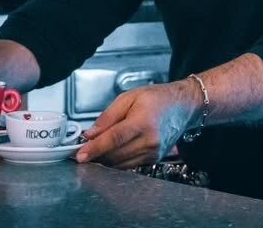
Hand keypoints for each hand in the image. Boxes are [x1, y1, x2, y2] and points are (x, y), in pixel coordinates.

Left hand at [76, 80, 201, 169]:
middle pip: (115, 154)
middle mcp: (150, 141)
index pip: (114, 139)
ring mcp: (153, 153)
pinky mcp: (154, 159)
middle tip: (80, 150)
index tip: (80, 154)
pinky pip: (128, 165)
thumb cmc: (157, 98)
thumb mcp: (129, 97)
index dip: (95, 148)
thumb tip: (90, 134)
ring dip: (104, 160)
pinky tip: (108, 153)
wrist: (183, 106)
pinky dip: (115, 161)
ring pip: (120, 164)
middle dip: (95, 154)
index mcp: (143, 122)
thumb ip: (107, 117)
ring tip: (93, 151)